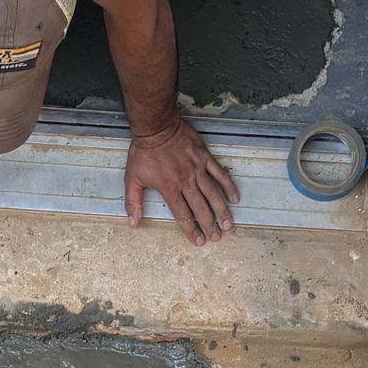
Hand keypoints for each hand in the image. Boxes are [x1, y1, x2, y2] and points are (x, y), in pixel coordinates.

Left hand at [124, 117, 238, 245]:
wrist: (156, 126)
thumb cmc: (143, 152)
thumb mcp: (132, 178)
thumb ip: (133, 202)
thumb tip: (133, 222)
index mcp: (169, 189)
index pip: (183, 216)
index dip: (191, 231)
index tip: (199, 241)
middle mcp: (185, 182)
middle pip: (201, 209)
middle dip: (210, 226)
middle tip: (216, 238)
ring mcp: (197, 169)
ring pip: (213, 194)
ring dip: (221, 211)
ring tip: (227, 225)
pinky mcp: (204, 157)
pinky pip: (220, 174)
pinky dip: (228, 186)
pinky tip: (235, 198)